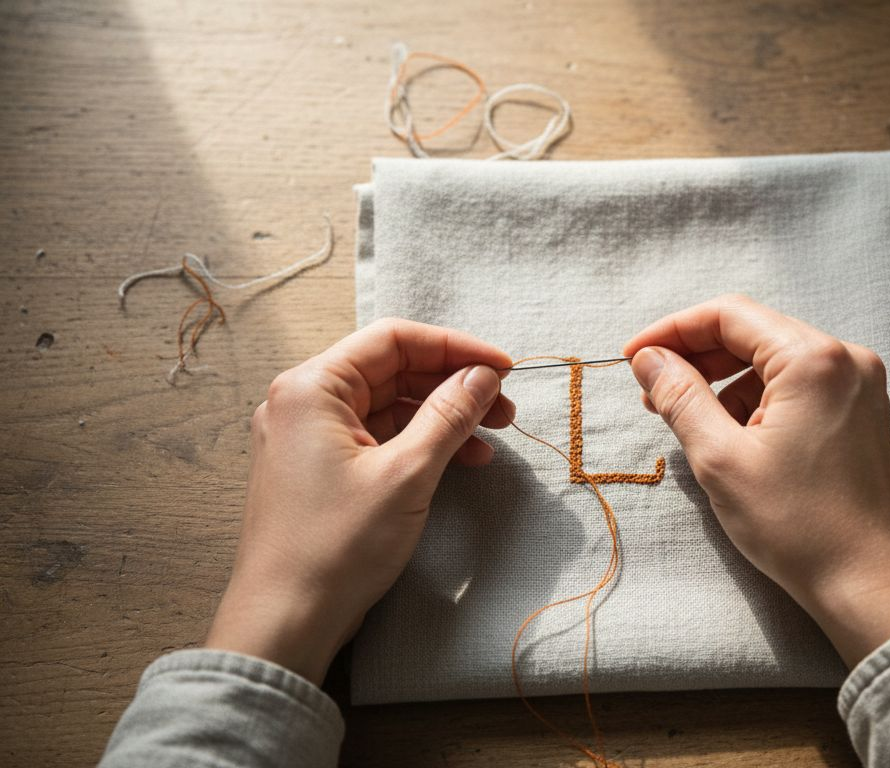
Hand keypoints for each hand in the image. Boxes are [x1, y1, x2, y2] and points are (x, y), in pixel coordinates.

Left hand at [205, 319, 513, 682]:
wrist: (286, 620)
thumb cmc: (336, 546)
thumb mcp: (407, 474)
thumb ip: (449, 415)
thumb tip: (484, 376)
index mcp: (311, 388)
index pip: (393, 339)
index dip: (455, 348)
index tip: (503, 368)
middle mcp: (303, 403)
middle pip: (392, 370)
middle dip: (452, 385)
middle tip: (504, 408)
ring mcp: (309, 438)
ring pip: (389, 406)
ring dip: (442, 416)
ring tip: (491, 438)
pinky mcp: (320, 470)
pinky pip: (378, 438)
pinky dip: (420, 443)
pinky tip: (461, 461)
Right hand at [622, 295, 889, 665]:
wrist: (869, 582)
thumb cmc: (798, 526)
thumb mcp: (720, 459)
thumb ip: (680, 397)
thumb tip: (650, 359)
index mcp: (813, 360)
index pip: (729, 315)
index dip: (672, 331)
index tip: (633, 358)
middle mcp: (845, 359)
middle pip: (754, 332)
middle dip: (698, 357)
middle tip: (652, 391)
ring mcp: (860, 385)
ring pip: (775, 361)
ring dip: (727, 383)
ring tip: (690, 423)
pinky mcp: (862, 412)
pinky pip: (800, 386)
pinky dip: (760, 401)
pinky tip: (735, 437)